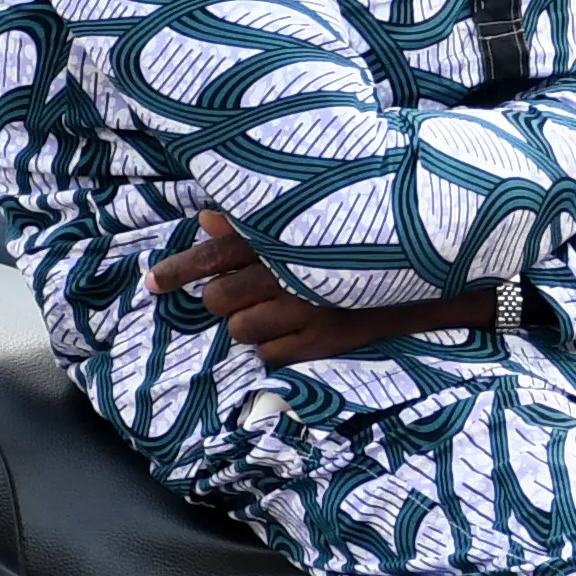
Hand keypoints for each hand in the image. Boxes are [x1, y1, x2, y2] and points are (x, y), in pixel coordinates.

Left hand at [145, 211, 497, 364]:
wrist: (422, 269)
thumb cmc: (356, 239)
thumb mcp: (308, 220)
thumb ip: (253, 222)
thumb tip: (207, 221)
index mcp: (277, 237)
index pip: (210, 255)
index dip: (176, 271)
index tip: (152, 285)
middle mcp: (285, 270)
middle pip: (219, 301)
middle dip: (224, 303)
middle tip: (243, 298)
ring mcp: (303, 307)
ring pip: (241, 331)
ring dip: (252, 326)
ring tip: (279, 313)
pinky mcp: (321, 339)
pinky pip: (271, 355)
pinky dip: (277, 348)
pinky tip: (298, 332)